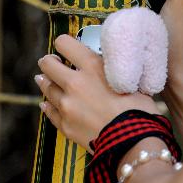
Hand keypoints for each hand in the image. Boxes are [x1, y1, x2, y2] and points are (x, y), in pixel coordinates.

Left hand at [34, 34, 158, 151]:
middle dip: (49, 61)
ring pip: (46, 88)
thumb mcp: (128, 78)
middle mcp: (75, 83)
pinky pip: (49, 111)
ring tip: (45, 79)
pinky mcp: (65, 125)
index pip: (64, 43)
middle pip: (48, 65)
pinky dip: (48, 104)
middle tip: (52, 61)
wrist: (132, 140)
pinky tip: (47, 102)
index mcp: (92, 66)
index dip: (63, 43)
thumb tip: (109, 64)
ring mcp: (67, 105)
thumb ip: (112, 69)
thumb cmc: (138, 107)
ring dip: (46, 81)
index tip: (65, 46)